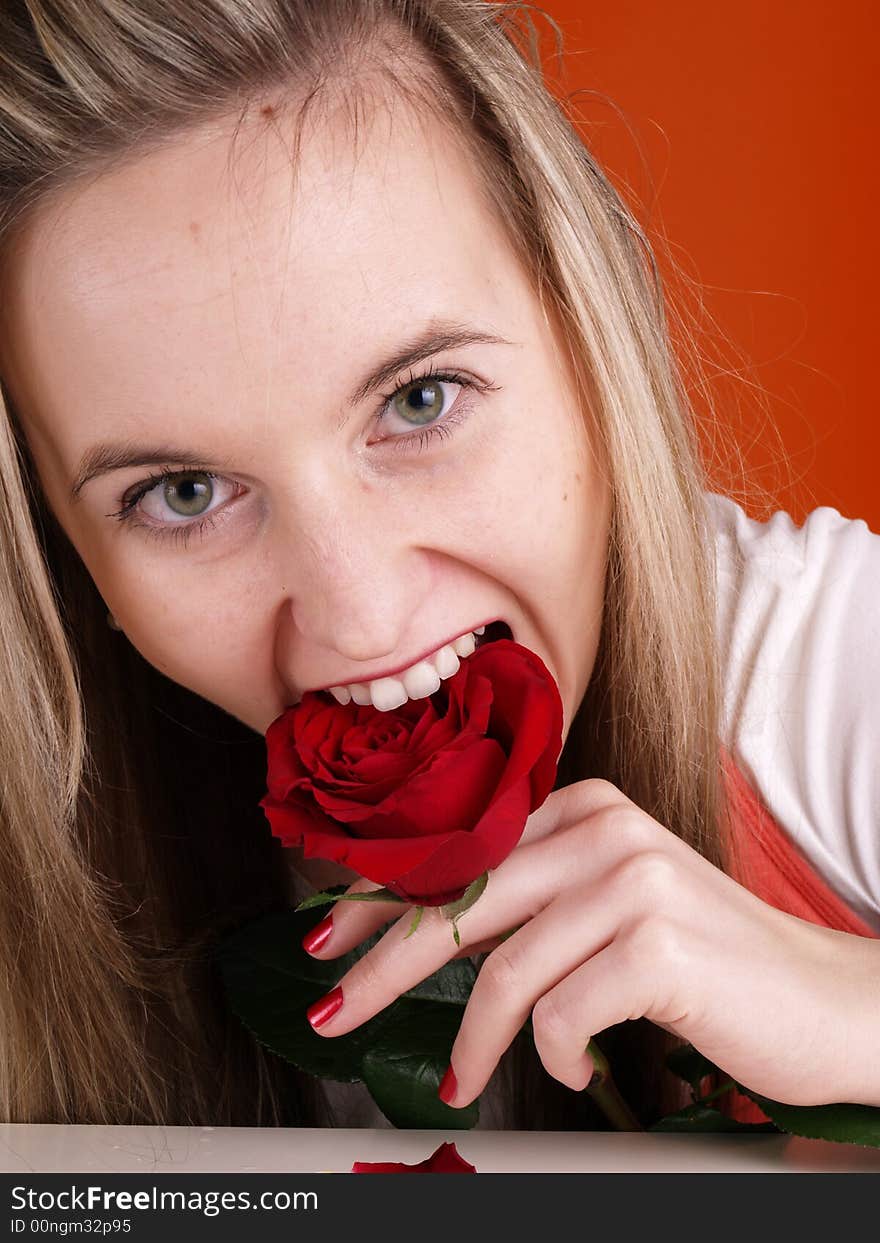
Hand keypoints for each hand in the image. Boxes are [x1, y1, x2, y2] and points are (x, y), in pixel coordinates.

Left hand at [301, 778, 879, 1108]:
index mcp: (583, 810)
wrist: (822, 1000)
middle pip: (461, 899)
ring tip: (462, 1078)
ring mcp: (632, 881)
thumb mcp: (608, 910)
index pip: (458, 854)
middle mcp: (603, 829)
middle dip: (384, 963)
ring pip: (503, 968)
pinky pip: (558, 1015)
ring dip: (472, 1040)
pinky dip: (550, 1056)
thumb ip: (530, 905)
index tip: (333, 944)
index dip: (384, 901)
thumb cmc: (705, 965)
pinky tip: (572, 1069)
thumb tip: (423, 935)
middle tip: (336, 1012)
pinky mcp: (656, 944)